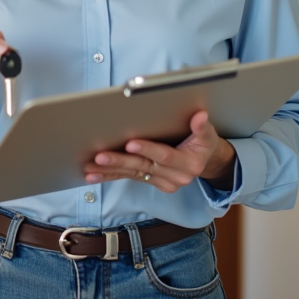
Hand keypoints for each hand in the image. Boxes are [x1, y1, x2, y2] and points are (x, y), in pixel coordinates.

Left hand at [83, 111, 236, 192]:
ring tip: (91, 167)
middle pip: (144, 166)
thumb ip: (202, 127)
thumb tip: (200, 116)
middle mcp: (176, 177)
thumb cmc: (203, 142)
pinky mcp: (152, 182)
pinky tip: (93, 175)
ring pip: (133, 174)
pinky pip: (130, 178)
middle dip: (120, 161)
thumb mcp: (208, 134)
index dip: (148, 149)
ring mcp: (163, 182)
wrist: (205, 161)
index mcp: (189, 163)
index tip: (130, 143)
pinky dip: (111, 176)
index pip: (165, 155)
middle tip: (100, 157)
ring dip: (110, 171)